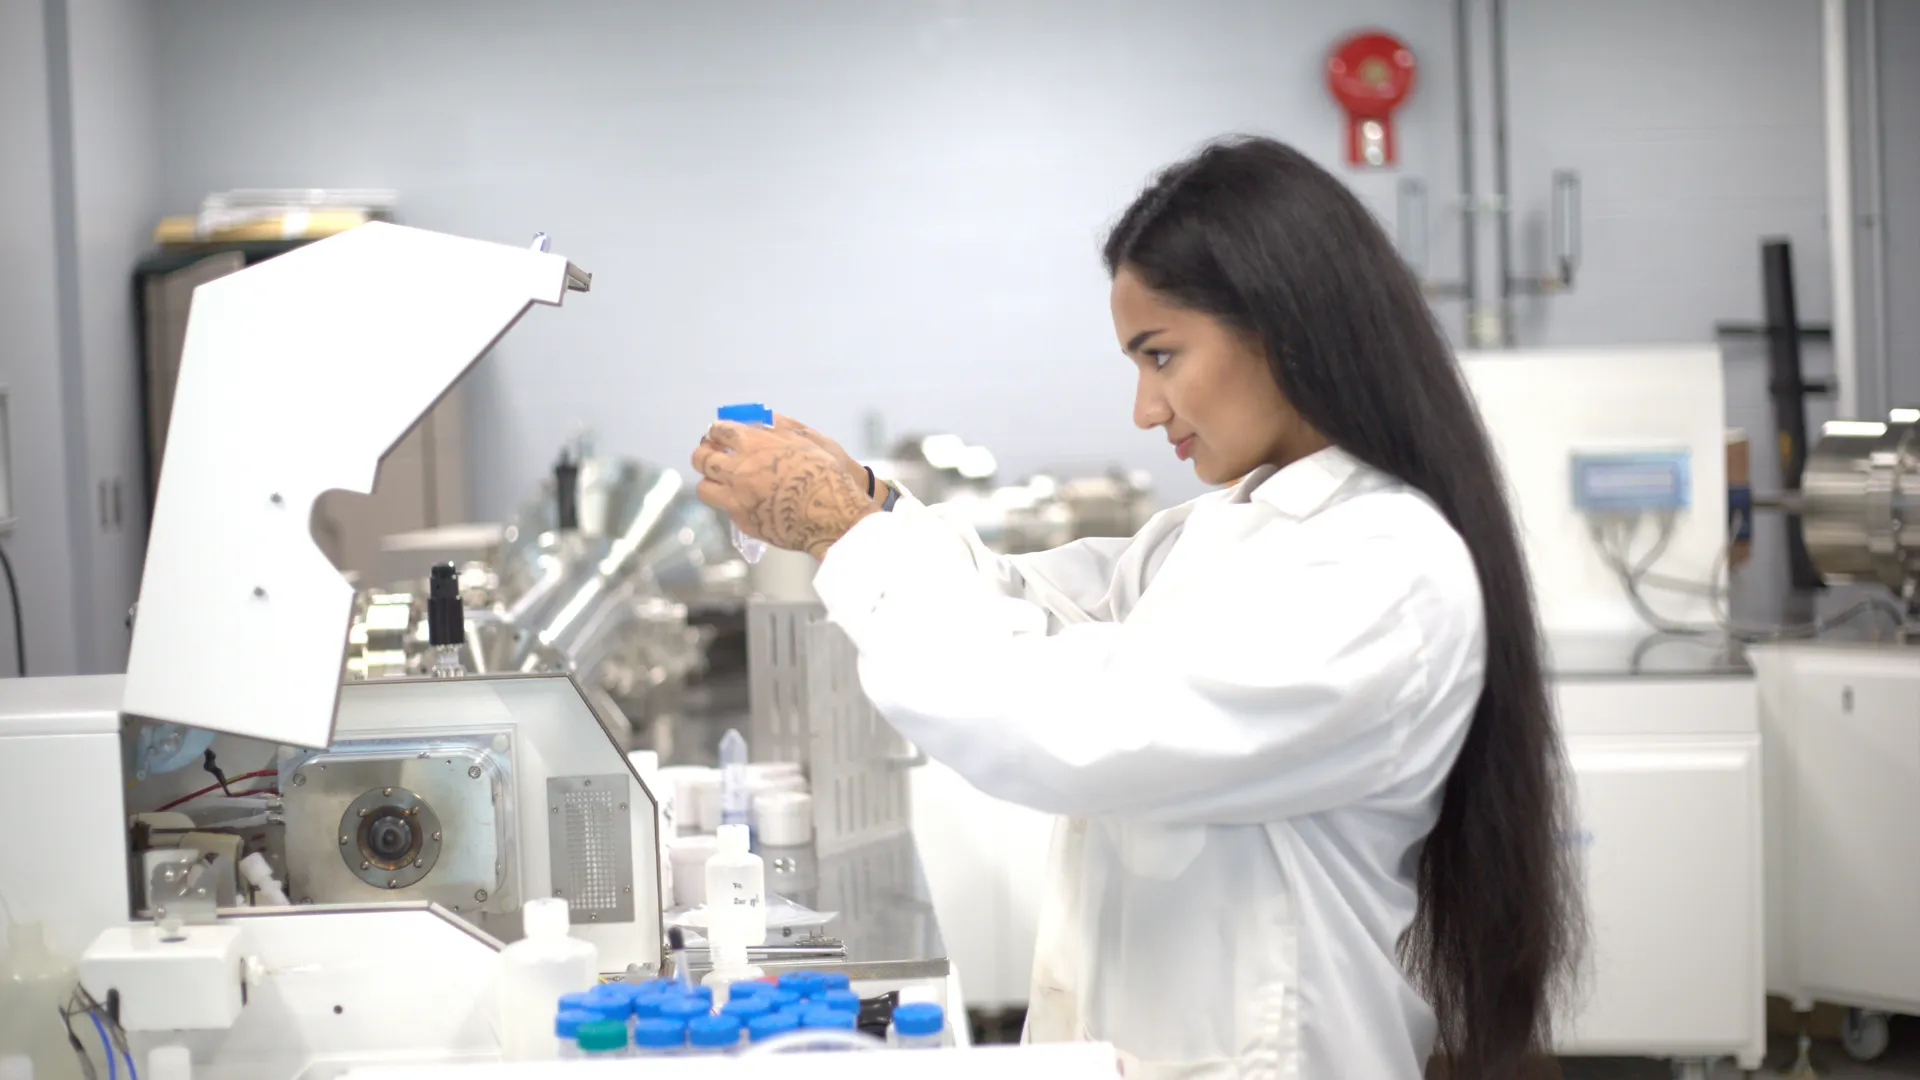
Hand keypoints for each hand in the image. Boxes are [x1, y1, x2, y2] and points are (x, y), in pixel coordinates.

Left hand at [693, 421, 878, 559]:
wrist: (832, 516)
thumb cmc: (825, 474)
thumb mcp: (807, 440)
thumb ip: (780, 427)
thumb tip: (764, 418)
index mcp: (753, 445)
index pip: (720, 431)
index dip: (717, 431)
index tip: (718, 433)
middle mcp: (738, 471)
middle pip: (703, 459)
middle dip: (704, 453)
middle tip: (710, 453)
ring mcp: (737, 499)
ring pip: (705, 488)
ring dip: (709, 480)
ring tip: (720, 479)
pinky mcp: (744, 522)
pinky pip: (726, 509)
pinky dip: (731, 502)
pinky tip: (745, 500)